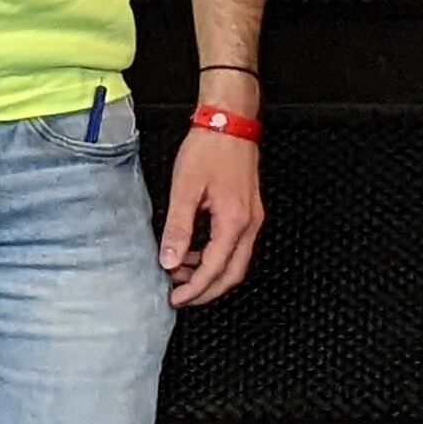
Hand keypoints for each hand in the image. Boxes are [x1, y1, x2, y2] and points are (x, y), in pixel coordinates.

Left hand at [156, 126, 262, 307]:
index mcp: (235, 222)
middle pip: (233, 273)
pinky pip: (234, 246)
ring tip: (179, 275)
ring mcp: (252, 219)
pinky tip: (192, 254)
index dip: (195, 289)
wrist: (229, 124)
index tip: (175, 299)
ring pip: (235, 261)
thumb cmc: (208, 151)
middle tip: (180, 298)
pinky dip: (214, 257)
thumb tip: (170, 260)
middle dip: (207, 290)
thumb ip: (178, 228)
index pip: (216, 268)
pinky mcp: (248, 212)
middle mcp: (249, 224)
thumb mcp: (185, 189)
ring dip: (210, 274)